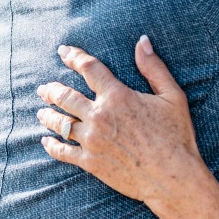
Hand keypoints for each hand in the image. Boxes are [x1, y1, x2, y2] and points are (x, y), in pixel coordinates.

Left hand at [36, 36, 204, 206]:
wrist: (173, 177)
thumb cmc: (176, 136)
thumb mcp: (172, 96)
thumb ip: (154, 67)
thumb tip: (142, 41)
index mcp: (117, 96)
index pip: (88, 68)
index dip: (73, 57)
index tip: (63, 51)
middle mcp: (99, 116)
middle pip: (65, 96)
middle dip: (51, 90)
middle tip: (43, 88)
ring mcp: (91, 140)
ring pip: (60, 123)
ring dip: (48, 115)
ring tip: (41, 111)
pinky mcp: (90, 162)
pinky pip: (62, 151)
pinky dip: (51, 145)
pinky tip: (46, 141)